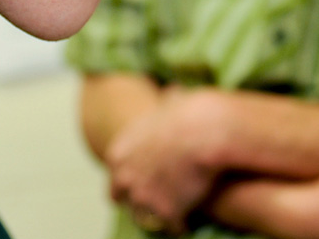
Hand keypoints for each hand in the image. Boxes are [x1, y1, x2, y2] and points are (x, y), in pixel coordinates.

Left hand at [106, 86, 234, 232]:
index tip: (142, 182)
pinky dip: (181, 225)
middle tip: (157, 201)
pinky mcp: (167, 212)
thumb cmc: (189, 112)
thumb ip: (162, 107)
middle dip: (138, 201)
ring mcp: (144, 198)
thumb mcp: (166, 104)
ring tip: (175, 213)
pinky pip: (172, 227)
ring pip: (145, 218)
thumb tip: (174, 92)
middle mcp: (125, 178)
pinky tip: (190, 220)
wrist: (204, 130)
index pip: (114, 178)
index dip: (130, 181)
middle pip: (122, 200)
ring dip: (158, 215)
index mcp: (119, 153)